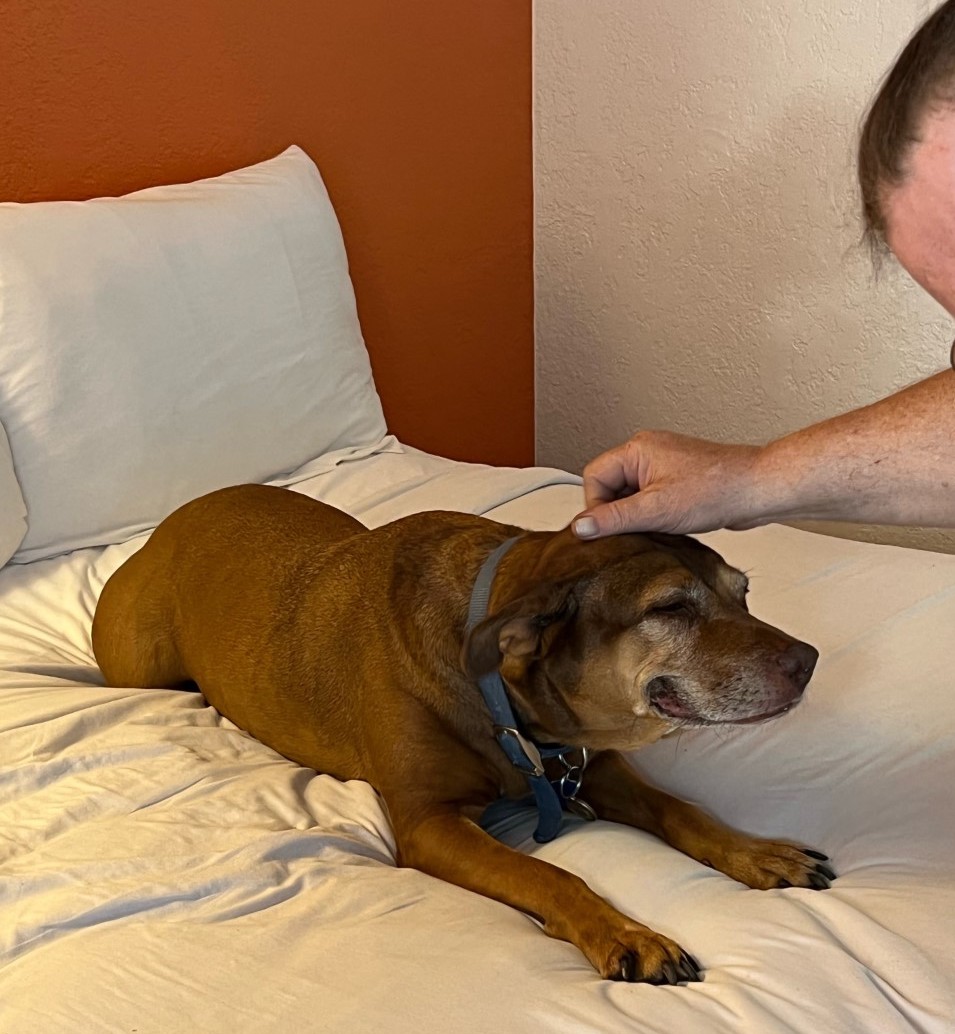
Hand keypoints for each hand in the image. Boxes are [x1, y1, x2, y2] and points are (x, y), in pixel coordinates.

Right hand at [574, 431, 764, 537]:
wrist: (758, 490)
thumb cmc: (718, 489)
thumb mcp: (656, 510)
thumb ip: (613, 519)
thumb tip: (581, 526)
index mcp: (637, 449)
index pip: (593, 477)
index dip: (596, 507)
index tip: (609, 529)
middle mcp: (647, 452)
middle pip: (609, 486)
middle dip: (619, 512)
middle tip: (638, 529)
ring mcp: (663, 465)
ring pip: (630, 495)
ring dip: (638, 516)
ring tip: (659, 525)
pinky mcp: (676, 480)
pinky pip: (649, 498)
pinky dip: (653, 515)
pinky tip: (669, 524)